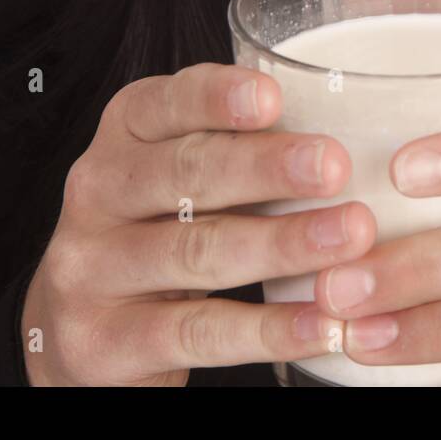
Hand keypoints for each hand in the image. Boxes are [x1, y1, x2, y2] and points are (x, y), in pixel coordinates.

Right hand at [21, 63, 375, 384]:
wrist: (88, 335)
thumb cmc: (163, 233)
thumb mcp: (183, 181)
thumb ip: (240, 150)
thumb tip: (348, 133)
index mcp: (123, 138)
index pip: (163, 104)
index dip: (216, 98)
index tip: (273, 97)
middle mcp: (98, 194)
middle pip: (186, 174)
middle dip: (266, 168)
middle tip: (335, 165)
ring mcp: (92, 270)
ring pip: (197, 252)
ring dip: (283, 244)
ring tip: (352, 236)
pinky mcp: (105, 342)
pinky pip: (199, 333)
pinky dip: (269, 328)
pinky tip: (323, 322)